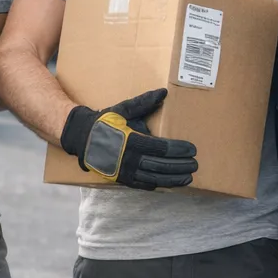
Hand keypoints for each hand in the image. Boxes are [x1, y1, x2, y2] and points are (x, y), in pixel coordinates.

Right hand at [60, 88, 196, 189]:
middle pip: (162, 165)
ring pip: (156, 178)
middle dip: (181, 165)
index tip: (192, 149)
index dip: (179, 149)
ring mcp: (126, 172)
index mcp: (131, 141)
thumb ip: (144, 102)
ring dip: (174, 178)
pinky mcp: (123, 180)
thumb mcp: (123, 110)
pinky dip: (160, 184)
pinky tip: (171, 182)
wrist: (82, 138)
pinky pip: (145, 185)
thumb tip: (163, 92)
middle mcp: (130, 159)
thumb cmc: (104, 122)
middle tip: (195, 163)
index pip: (162, 148)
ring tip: (188, 176)